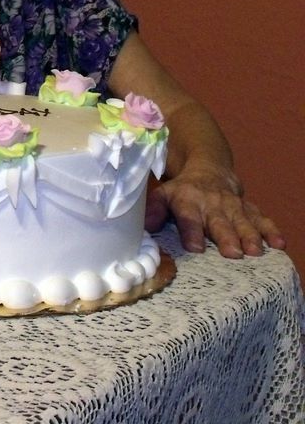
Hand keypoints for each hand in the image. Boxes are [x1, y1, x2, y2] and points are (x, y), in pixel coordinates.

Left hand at [145, 171, 284, 257]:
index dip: (191, 231)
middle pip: (218, 221)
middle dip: (226, 236)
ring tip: (255, 251)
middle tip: (233, 253)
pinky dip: (271, 229)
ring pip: (242, 220)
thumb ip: (153, 210)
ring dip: (250, 235)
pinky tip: (279, 243)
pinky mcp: (249, 208)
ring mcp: (233, 205)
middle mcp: (211, 203)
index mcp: (187, 200)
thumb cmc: (182, 190)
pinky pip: (261, 218)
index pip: (188, 216)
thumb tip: (145, 228)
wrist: (210, 170)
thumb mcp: (162, 195)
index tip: (195, 248)